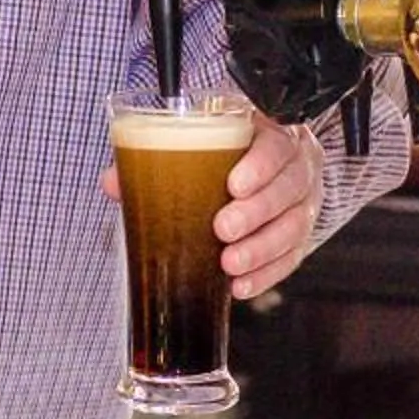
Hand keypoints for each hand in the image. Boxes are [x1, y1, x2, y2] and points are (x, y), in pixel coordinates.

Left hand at [97, 119, 326, 300]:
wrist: (266, 163)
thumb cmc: (231, 150)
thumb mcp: (202, 139)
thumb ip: (157, 154)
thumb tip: (114, 182)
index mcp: (273, 133)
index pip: (277, 144)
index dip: (260, 165)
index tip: (235, 185)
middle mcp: (297, 165)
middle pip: (289, 187)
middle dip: (256, 212)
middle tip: (223, 229)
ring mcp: (304, 200)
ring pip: (295, 226)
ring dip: (262, 249)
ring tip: (230, 264)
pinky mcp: (301, 233)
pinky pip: (292, 256)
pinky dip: (268, 273)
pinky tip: (242, 284)